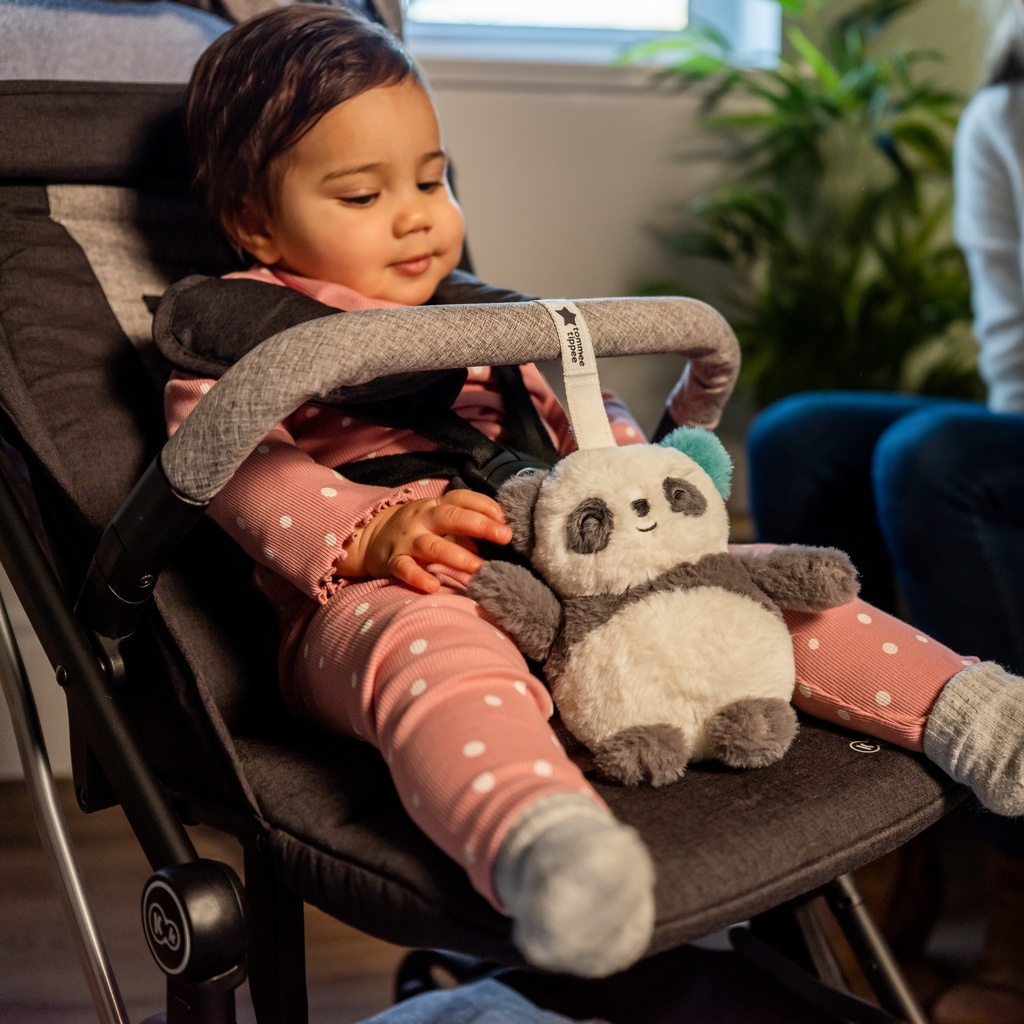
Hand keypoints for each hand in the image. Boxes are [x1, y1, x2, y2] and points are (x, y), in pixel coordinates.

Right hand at [336, 490, 512, 592]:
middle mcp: (422, 519)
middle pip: (451, 517)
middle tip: (505, 536)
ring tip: (480, 569)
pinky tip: (433, 586)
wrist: (369, 537)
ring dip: (458, 557)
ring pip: (432, 546)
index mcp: (435, 506)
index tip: (503, 517)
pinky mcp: (392, 561)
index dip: (482, 505)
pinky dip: (418, 577)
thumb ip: (464, 531)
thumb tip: (486, 546)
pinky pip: (405, 568)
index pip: (460, 498)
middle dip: (479, 525)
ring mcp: (406, 540)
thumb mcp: (438, 523)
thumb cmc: (416, 530)